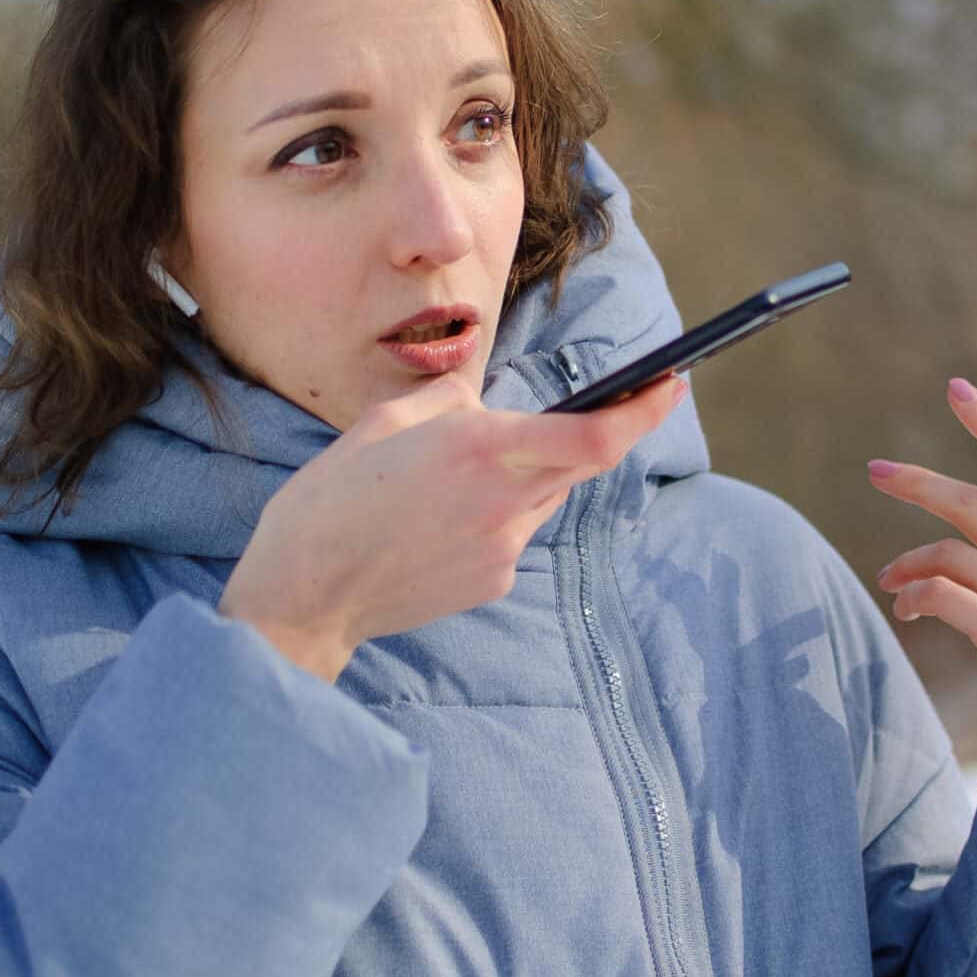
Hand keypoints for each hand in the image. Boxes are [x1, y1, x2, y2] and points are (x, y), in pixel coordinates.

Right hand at [221, 371, 688, 681]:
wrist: (305, 594)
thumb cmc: (333, 498)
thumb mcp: (385, 420)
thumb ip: (451, 404)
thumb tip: (486, 408)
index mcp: (480, 448)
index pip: (597, 435)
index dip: (646, 410)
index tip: (671, 382)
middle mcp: (505, 501)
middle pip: (584, 462)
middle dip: (605, 430)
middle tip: (620, 401)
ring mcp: (503, 549)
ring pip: (545, 497)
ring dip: (531, 474)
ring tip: (459, 474)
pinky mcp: (493, 581)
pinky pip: (514, 533)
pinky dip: (497, 514)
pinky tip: (440, 519)